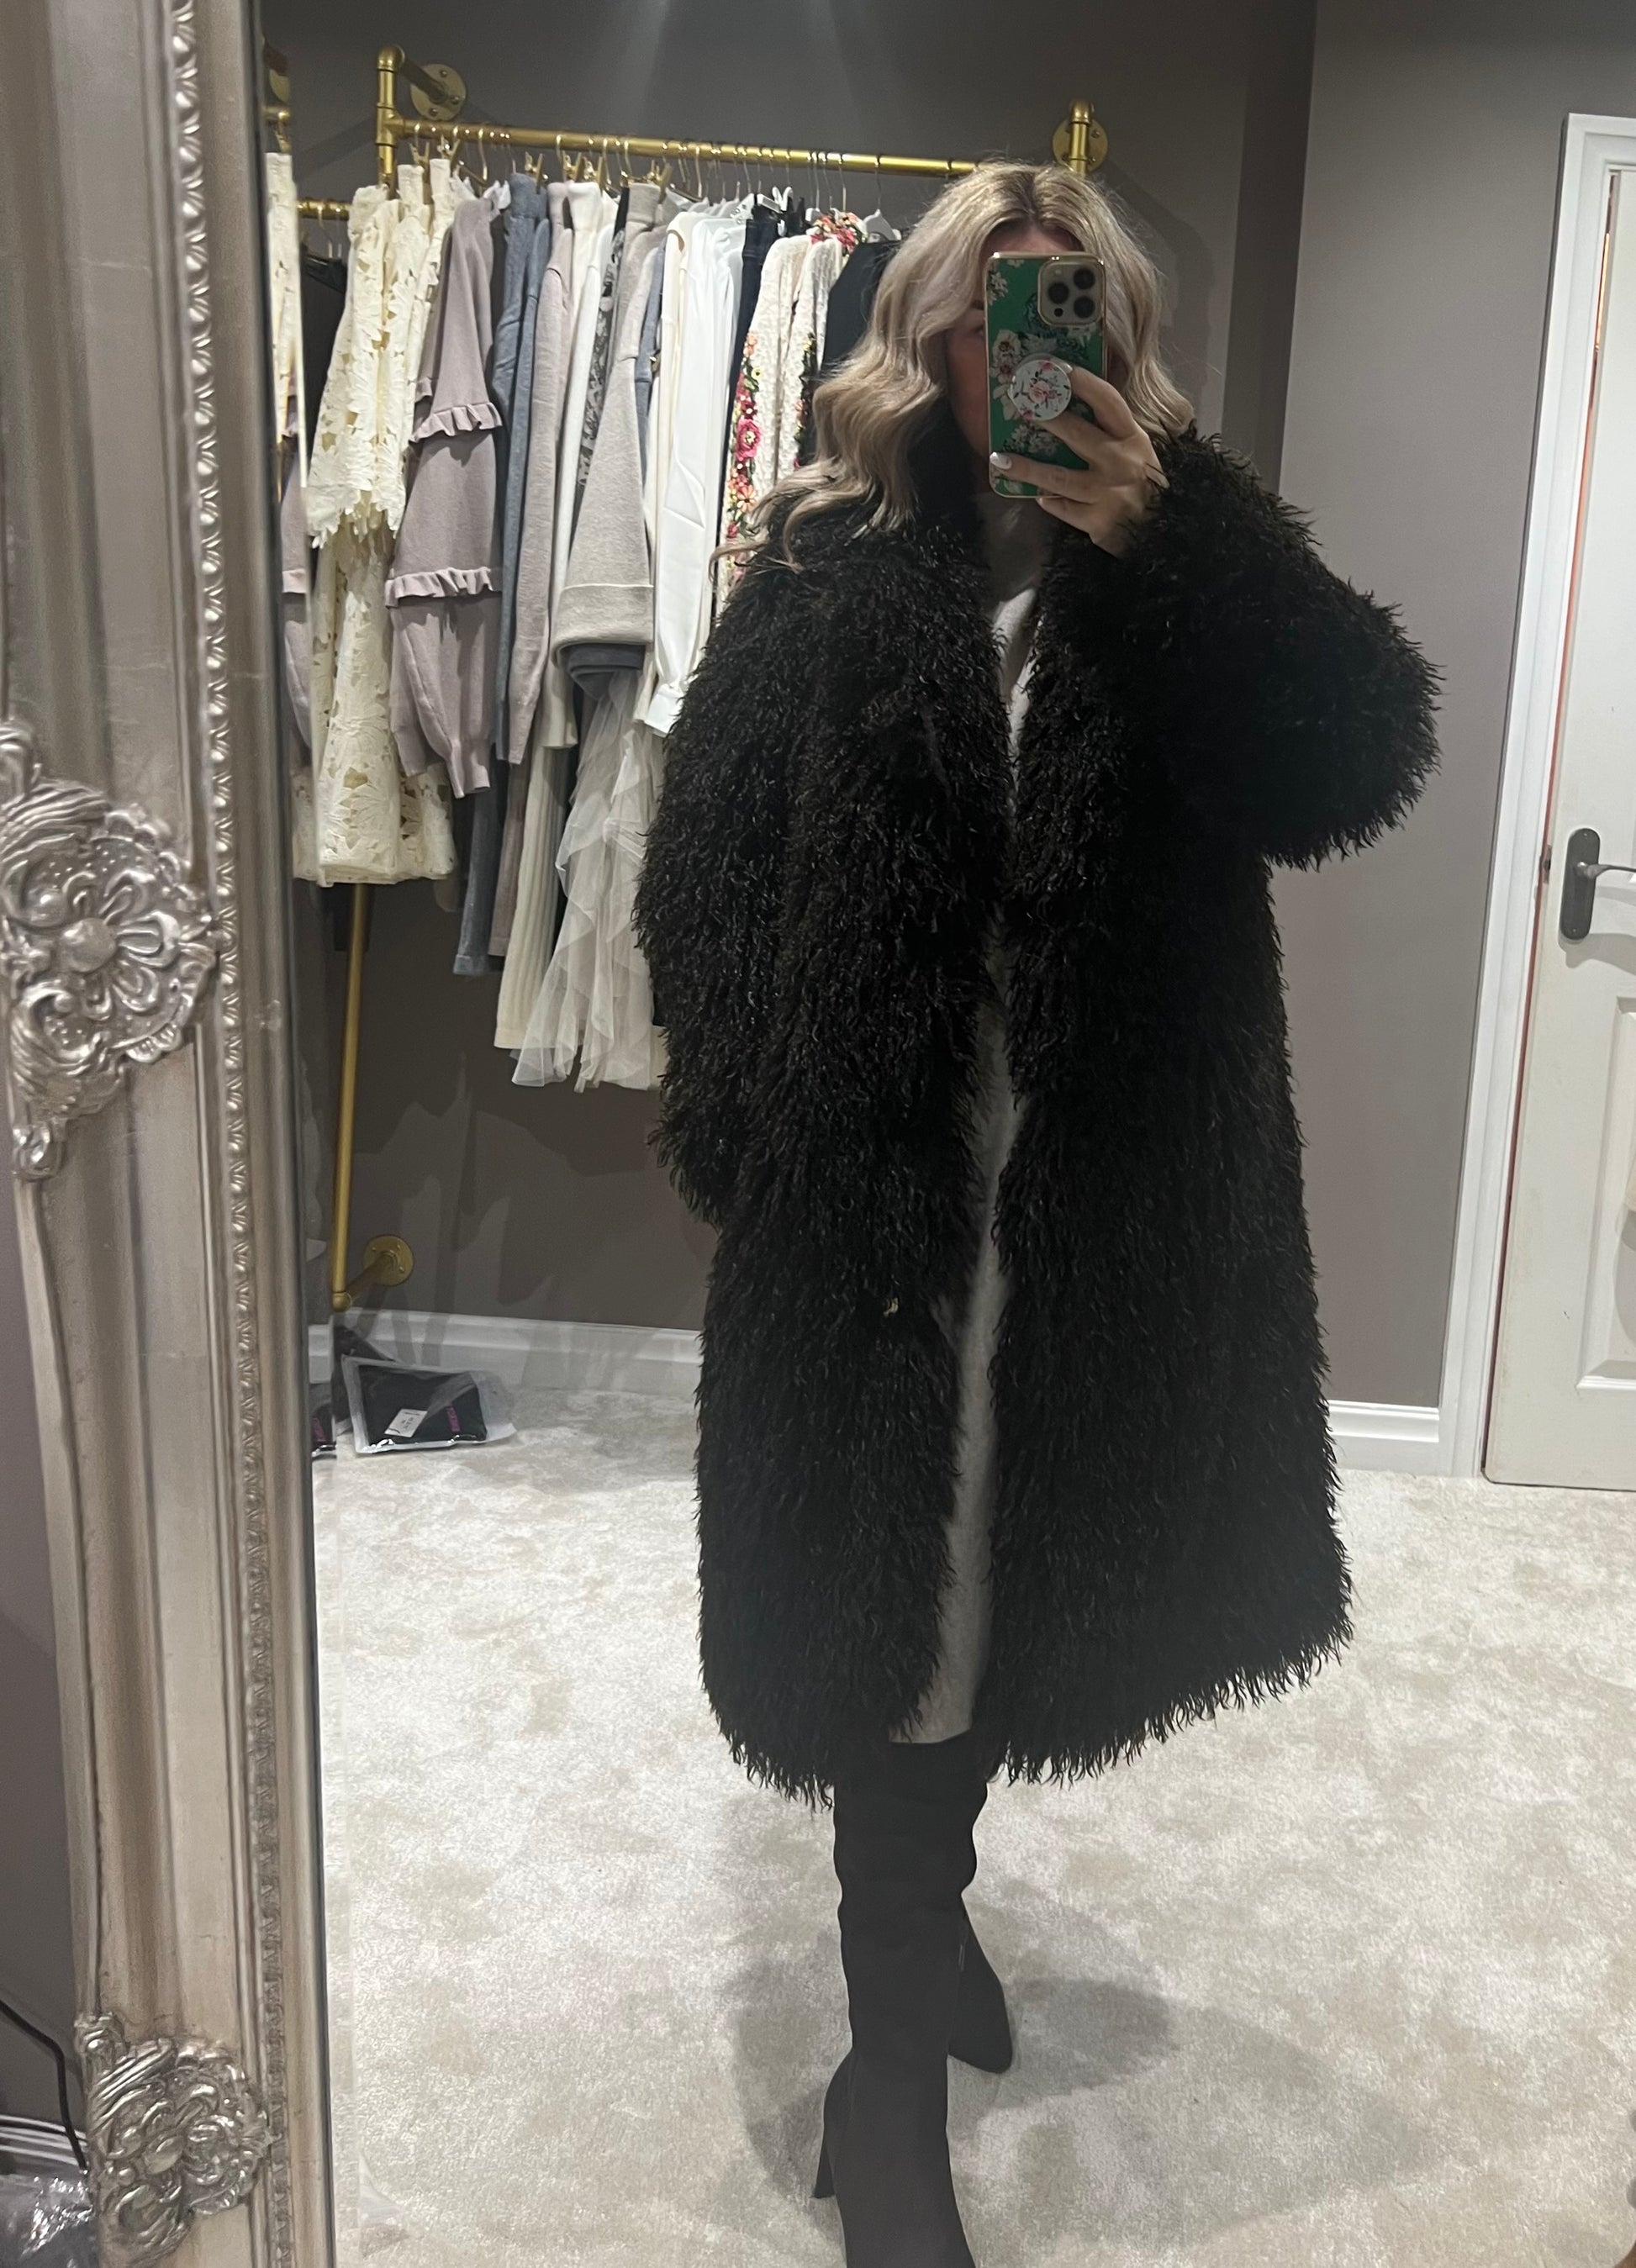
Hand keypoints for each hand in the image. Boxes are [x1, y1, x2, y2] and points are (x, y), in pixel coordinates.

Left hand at [990, 367, 1166, 556]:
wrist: (1165, 529)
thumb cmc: (1144, 484)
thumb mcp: (1137, 450)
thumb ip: (1110, 431)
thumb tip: (1069, 406)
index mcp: (1132, 437)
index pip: (1106, 401)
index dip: (1081, 381)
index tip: (1056, 366)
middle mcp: (1120, 462)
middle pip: (1076, 434)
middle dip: (1046, 418)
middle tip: (1020, 406)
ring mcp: (1107, 493)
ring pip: (1058, 478)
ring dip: (1027, 468)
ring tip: (1001, 459)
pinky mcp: (1097, 522)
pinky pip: (1063, 508)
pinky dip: (1049, 501)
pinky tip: (1037, 495)